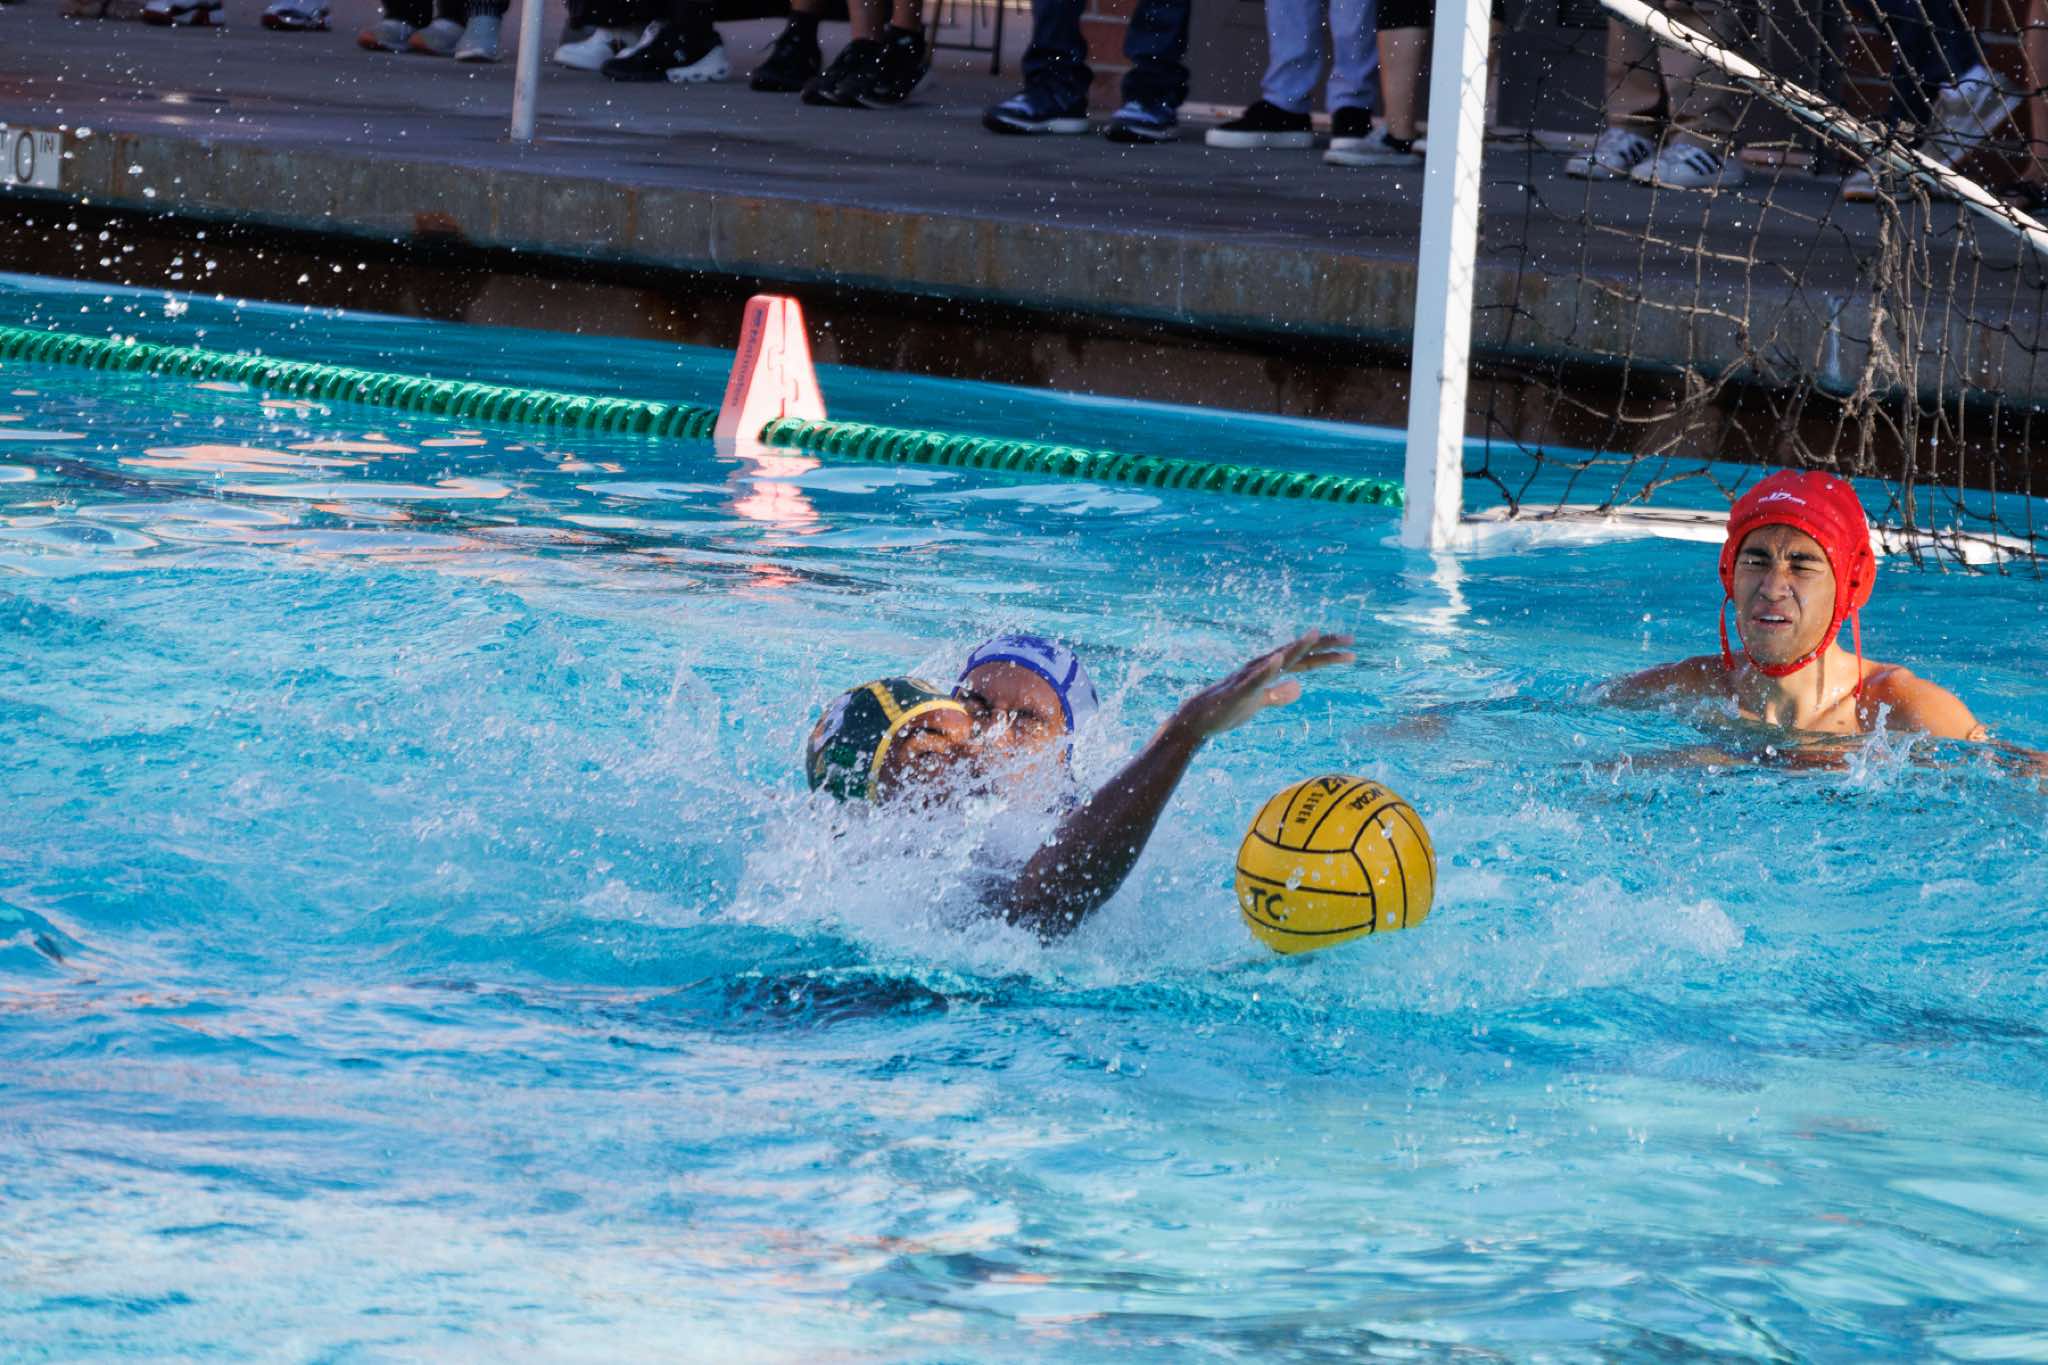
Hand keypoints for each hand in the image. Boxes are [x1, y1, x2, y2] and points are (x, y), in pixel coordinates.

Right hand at [1167, 630, 1354, 740]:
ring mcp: (1250, 677)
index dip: (1328, 655)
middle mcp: (1262, 667)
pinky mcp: (1238, 691)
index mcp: (1270, 670)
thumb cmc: (1228, 710)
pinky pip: (1253, 679)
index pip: (1305, 660)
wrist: (1198, 720)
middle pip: (1298, 653)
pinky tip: (1278, 660)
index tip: (1352, 651)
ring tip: (1314, 634)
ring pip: (1277, 659)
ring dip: (1295, 647)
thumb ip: (1278, 695)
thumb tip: (1299, 688)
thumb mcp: (1259, 702)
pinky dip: (1266, 669)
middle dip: (1323, 645)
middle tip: (1351, 639)